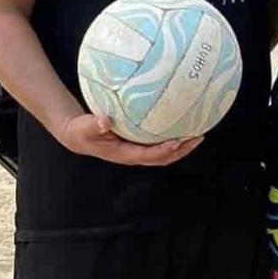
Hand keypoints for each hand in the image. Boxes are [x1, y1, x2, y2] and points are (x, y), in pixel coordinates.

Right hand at [57, 113, 204, 166]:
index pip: (150, 155)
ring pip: (165, 154)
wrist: (78, 135)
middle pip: (164, 158)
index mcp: (124, 154)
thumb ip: (95, 124)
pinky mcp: (139, 144)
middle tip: (198, 137)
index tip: (179, 140)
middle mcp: (134, 156)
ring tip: (198, 133)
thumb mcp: (85, 127)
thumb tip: (105, 120)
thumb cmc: (82, 130)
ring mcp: (138, 151)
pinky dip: (173, 137)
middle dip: (182, 150)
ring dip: (182, 146)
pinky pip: (160, 143)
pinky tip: (183, 124)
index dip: (165, 150)